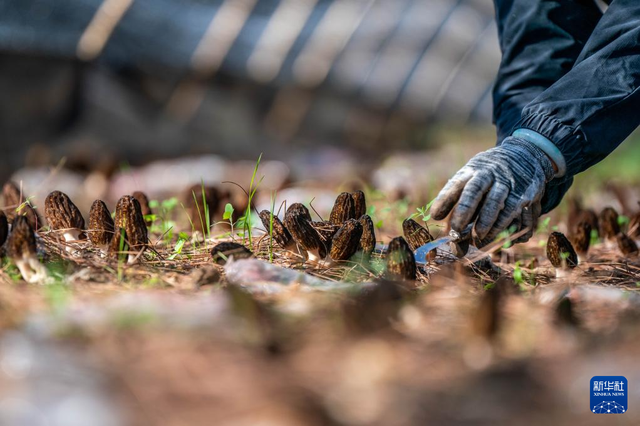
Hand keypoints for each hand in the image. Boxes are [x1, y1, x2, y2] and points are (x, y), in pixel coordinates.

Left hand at [431, 137, 554, 244]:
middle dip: (464, 211)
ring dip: (486, 222)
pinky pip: (515, 210)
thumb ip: (462, 199)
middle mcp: (490, 173)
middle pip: (475, 190)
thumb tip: (445, 228)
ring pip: (496, 202)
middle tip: (455, 230)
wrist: (526, 154)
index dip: (445, 199)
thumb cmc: (491, 175)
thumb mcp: (475, 176)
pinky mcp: (526, 191)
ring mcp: (509, 181)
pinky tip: (496, 236)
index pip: (457, 183)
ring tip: (477, 238)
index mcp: (473, 169)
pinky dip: (504, 225)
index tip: (435, 215)